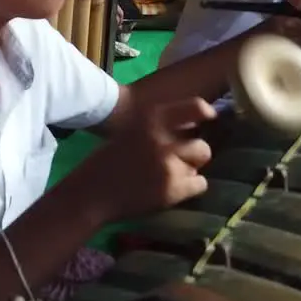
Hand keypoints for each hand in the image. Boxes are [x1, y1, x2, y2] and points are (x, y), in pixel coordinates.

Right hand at [78, 98, 213, 220]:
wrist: (90, 193)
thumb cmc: (108, 162)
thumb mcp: (133, 131)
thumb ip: (160, 128)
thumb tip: (195, 127)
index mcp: (152, 118)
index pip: (196, 107)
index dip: (206, 115)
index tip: (209, 121)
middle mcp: (164, 137)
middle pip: (202, 145)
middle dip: (194, 155)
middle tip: (178, 163)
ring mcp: (170, 162)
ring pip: (200, 165)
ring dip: (190, 171)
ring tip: (171, 177)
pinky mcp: (173, 187)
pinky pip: (200, 184)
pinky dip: (189, 189)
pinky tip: (170, 190)